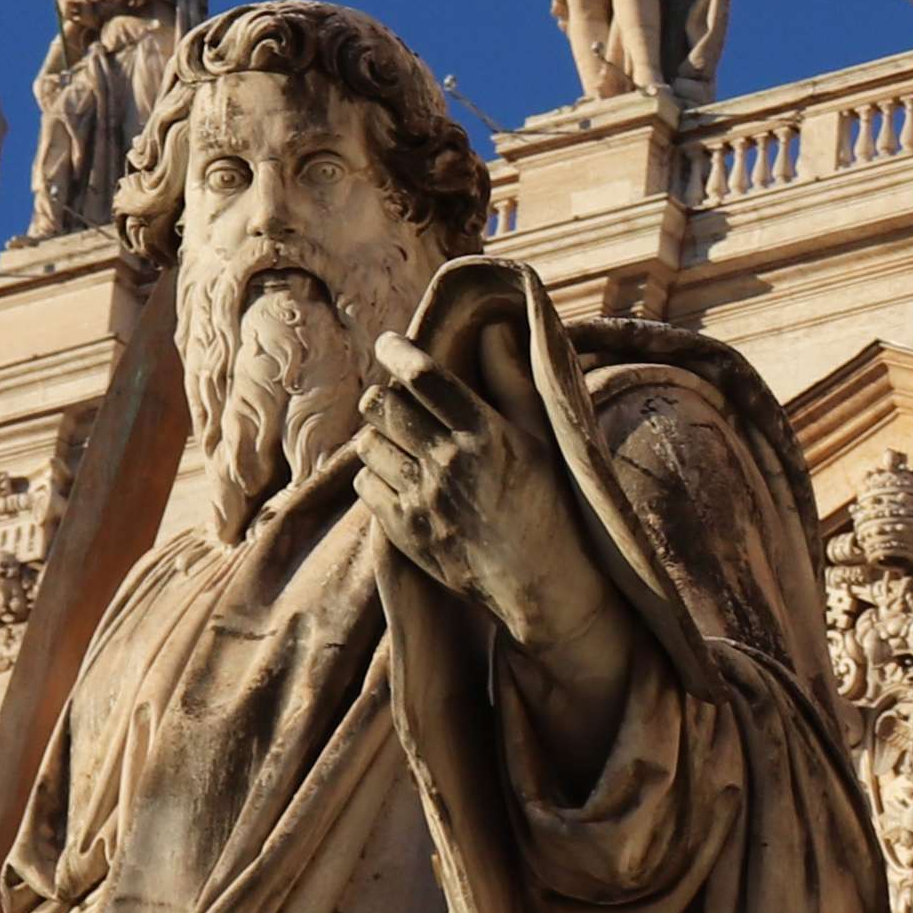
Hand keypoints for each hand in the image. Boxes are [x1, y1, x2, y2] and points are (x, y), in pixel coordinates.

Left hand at [358, 336, 591, 632]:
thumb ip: (512, 382)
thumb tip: (492, 328)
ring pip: (368, 445)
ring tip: (401, 444)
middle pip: (382, 407)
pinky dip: (375, 476)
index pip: (424, 378)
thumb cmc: (548, 504)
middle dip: (382, 396)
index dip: (397, 352)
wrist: (540, 584)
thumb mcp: (543, 440)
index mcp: (485, 434)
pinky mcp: (404, 532)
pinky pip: (364, 486)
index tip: (388, 343)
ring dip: (378, 437)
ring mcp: (422, 500)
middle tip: (394, 400)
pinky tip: (400, 480)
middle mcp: (449, 464)